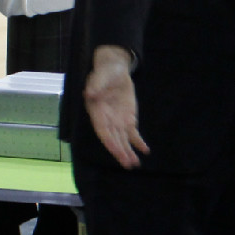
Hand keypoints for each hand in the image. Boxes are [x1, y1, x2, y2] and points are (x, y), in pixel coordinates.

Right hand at [83, 45, 147, 169]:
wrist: (115, 70)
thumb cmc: (105, 72)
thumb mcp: (100, 76)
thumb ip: (95, 85)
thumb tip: (89, 93)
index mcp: (97, 111)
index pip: (102, 130)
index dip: (109, 141)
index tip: (116, 150)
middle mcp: (106, 120)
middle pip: (113, 138)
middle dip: (120, 151)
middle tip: (128, 164)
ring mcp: (117, 121)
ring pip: (123, 140)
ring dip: (128, 151)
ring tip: (134, 164)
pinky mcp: (128, 119)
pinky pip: (133, 133)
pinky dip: (139, 142)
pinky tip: (145, 151)